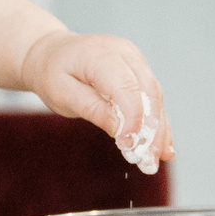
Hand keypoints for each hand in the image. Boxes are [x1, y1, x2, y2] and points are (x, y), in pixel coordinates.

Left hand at [19, 31, 173, 172]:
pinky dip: (157, 123)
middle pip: (148, 93)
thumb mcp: (62, 94)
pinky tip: (163, 147)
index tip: (129, 147)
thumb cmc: (53, 74)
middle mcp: (124, 53)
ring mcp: (135, 60)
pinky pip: (153, 98)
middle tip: (148, 162)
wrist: (51, 53)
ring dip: (158, 131)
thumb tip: (121, 131)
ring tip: (154, 160)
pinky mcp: (139, 71)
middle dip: (151, 131)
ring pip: (155, 97)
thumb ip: (92, 109)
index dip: (132, 119)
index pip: (126, 88)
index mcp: (101, 54)